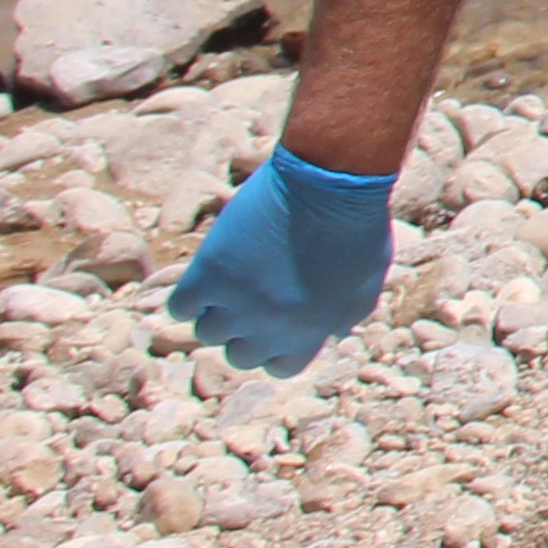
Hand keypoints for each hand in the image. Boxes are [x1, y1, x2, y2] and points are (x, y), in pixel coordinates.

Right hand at [164, 147, 394, 377]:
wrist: (330, 181)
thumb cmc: (356, 224)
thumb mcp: (367, 279)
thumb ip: (348, 313)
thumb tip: (332, 333)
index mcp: (311, 332)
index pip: (280, 367)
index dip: (276, 346)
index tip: (277, 324)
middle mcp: (270, 328)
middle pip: (240, 355)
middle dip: (246, 331)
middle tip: (253, 299)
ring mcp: (237, 303)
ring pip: (207, 332)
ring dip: (217, 311)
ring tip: (234, 281)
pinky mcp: (209, 274)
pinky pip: (179, 307)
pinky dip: (188, 296)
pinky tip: (207, 276)